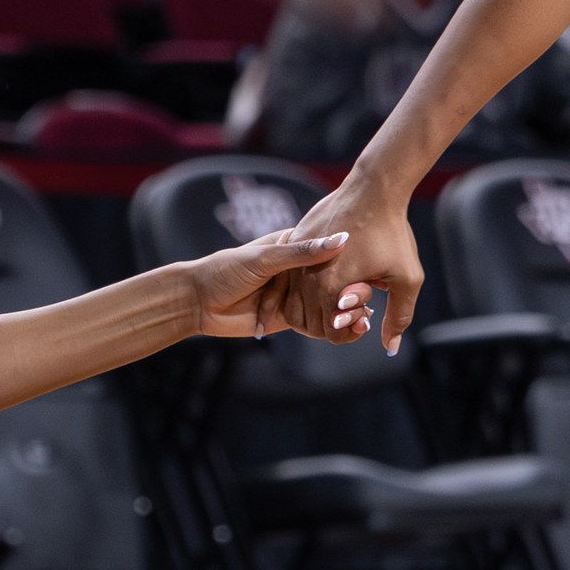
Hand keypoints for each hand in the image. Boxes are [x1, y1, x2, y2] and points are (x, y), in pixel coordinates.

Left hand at [188, 231, 373, 340]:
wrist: (198, 301)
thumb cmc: (225, 270)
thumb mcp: (264, 258)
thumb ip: (301, 252)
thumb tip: (341, 238)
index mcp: (295, 246)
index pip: (332, 251)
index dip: (352, 261)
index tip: (371, 271)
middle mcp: (300, 270)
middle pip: (336, 280)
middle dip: (353, 293)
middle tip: (365, 302)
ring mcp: (297, 295)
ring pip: (330, 303)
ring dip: (347, 313)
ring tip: (363, 320)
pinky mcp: (290, 317)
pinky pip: (317, 323)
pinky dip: (333, 328)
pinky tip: (351, 331)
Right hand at [277, 179, 420, 353]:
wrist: (373, 189)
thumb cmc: (392, 232)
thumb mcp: (407, 278)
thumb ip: (399, 317)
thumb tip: (390, 348)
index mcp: (329, 290)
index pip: (330, 333)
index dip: (351, 331)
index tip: (367, 315)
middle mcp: (305, 279)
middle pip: (309, 324)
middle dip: (332, 322)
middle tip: (354, 306)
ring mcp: (295, 261)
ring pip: (293, 306)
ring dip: (314, 310)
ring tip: (339, 295)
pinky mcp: (291, 244)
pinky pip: (287, 281)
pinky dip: (302, 290)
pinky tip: (325, 280)